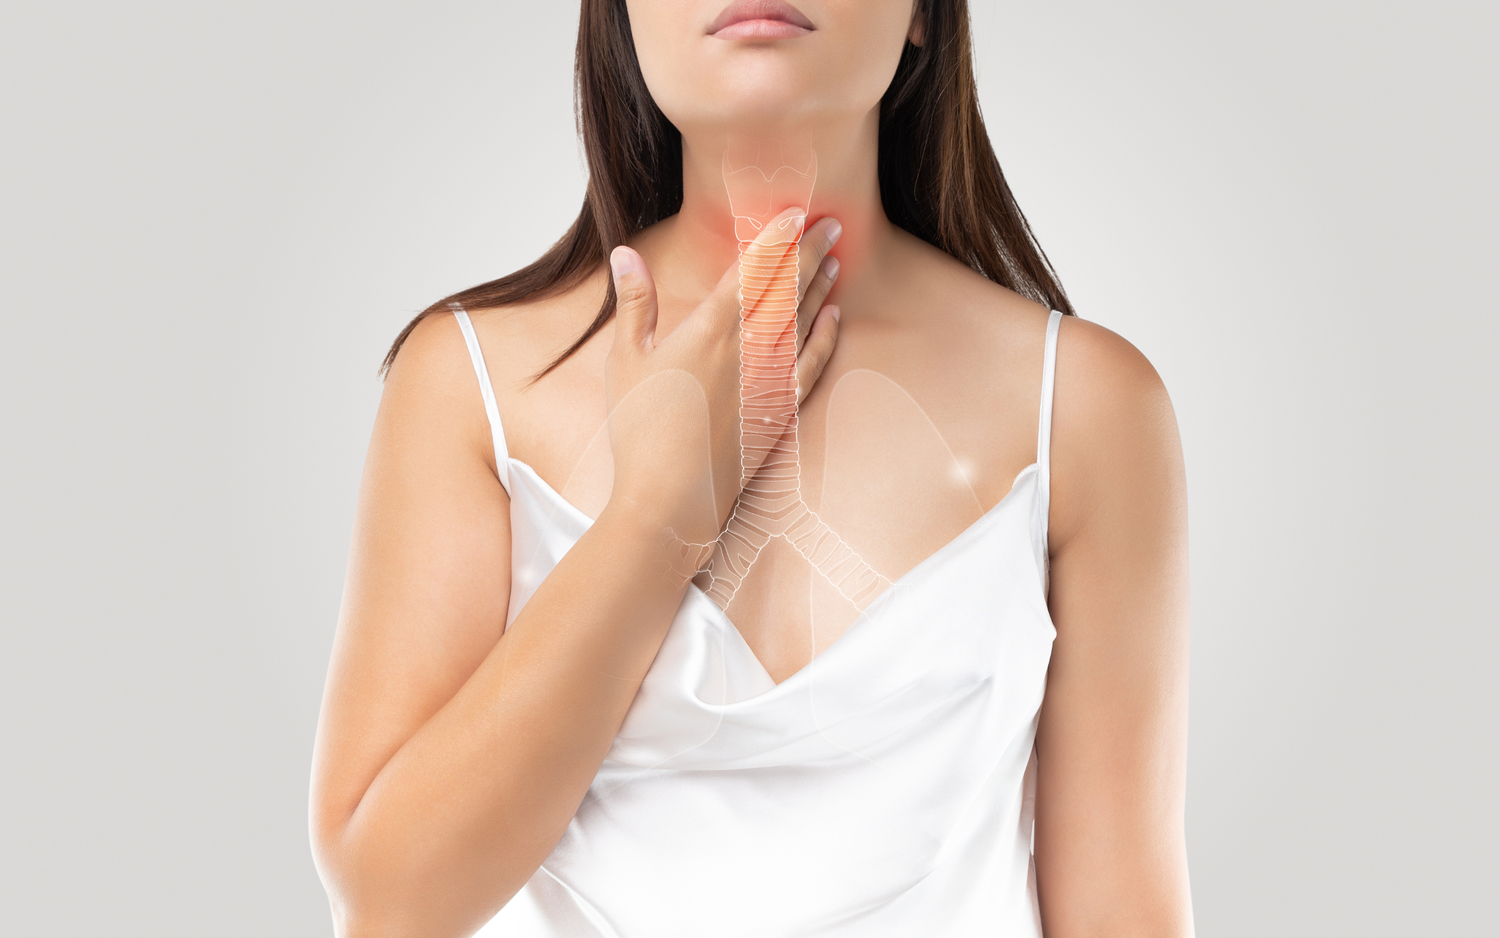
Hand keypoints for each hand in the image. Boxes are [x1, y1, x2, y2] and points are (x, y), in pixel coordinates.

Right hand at [603, 208, 842, 547]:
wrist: (670, 498)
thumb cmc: (640, 429)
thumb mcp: (626, 360)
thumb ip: (634, 303)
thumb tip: (625, 253)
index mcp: (709, 330)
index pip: (752, 270)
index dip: (777, 239)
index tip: (797, 214)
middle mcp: (748, 350)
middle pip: (787, 289)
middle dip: (810, 252)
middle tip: (832, 223)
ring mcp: (769, 382)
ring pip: (804, 322)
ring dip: (821, 287)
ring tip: (836, 259)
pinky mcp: (780, 412)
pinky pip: (812, 364)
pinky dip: (826, 338)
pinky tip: (835, 318)